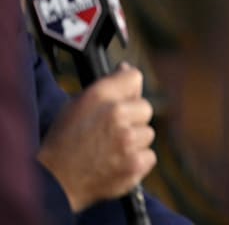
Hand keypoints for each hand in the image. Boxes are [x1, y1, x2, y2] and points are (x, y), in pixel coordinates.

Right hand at [37, 63, 157, 211]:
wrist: (54, 183)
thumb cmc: (63, 143)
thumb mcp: (76, 106)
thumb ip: (106, 87)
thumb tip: (126, 69)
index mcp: (100, 96)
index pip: (134, 77)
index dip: (130, 89)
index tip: (126, 97)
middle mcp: (117, 114)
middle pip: (146, 108)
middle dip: (133, 119)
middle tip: (112, 132)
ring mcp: (128, 140)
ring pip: (148, 133)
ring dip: (135, 141)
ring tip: (110, 150)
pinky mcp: (136, 164)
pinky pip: (149, 156)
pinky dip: (137, 161)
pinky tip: (117, 163)